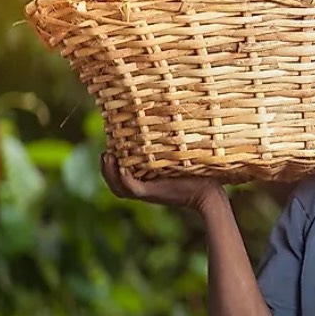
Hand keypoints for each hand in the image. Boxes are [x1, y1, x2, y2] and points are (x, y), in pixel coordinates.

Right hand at [100, 152, 223, 211]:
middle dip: (105, 169)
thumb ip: (171, 149)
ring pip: (119, 187)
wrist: (210, 192)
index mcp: (148, 182)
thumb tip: (172, 121)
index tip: (109, 147)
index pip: (122, 176)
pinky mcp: (153, 193)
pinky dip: (123, 178)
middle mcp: (145, 188)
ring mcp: (149, 192)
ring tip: (107, 156)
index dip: (111, 165)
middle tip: (104, 153)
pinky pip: (131, 188)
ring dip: (109, 173)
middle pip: (115, 183)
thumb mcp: (180, 159)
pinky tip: (121, 166)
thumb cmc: (200, 174)